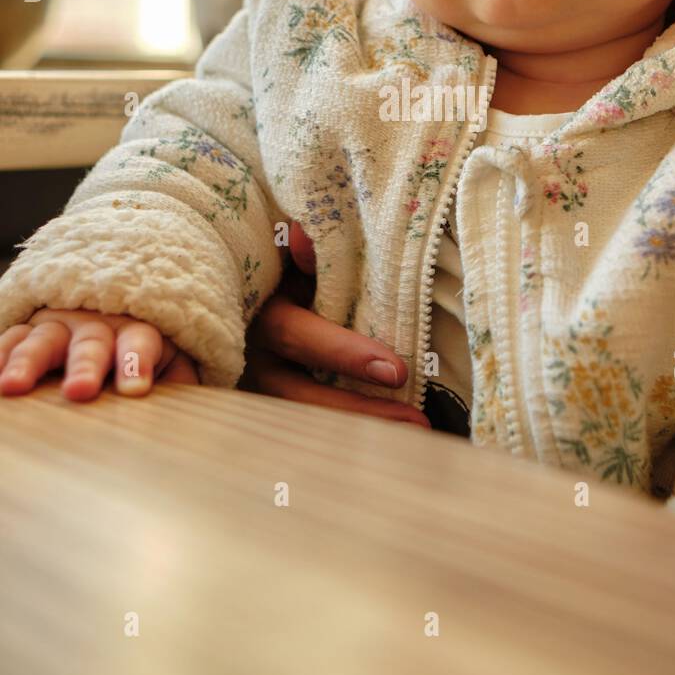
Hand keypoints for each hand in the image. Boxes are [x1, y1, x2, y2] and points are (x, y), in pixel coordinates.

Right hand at [0, 307, 200, 400]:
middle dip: (85, 365)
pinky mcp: (29, 331)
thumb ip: (181, 382)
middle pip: (91, 342)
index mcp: (138, 332)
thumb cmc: (144, 349)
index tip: (136, 389)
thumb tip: (198, 411)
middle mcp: (97, 326)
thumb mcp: (172, 359)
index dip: (137, 364)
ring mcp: (59, 326)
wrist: (114, 304)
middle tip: (80, 391)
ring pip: (42, 340)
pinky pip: (11, 338)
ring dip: (27, 362)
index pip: (141, 343)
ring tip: (13, 387)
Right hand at [240, 221, 430, 428]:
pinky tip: (395, 436)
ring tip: (417, 432)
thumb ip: (302, 246)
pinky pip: (313, 422)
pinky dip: (351, 431)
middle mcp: (256, 355)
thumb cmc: (282, 261)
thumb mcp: (288, 248)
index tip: (396, 371)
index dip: (345, 354)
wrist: (258, 280)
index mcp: (258, 313)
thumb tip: (303, 238)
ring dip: (361, 427)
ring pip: (306, 415)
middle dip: (361, 409)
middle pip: (302, 394)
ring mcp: (262, 383)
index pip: (298, 337)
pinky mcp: (277, 400)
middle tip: (417, 420)